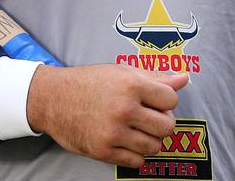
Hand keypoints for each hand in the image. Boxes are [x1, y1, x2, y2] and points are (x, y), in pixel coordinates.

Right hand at [25, 63, 187, 167]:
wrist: (51, 98)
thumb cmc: (87, 83)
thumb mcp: (120, 72)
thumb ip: (154, 77)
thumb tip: (184, 78)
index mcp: (130, 85)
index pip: (171, 99)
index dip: (165, 101)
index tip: (153, 102)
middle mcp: (124, 109)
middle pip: (167, 126)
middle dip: (161, 123)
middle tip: (147, 118)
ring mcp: (114, 132)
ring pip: (155, 146)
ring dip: (149, 140)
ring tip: (136, 130)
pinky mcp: (103, 150)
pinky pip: (137, 162)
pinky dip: (136, 155)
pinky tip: (126, 141)